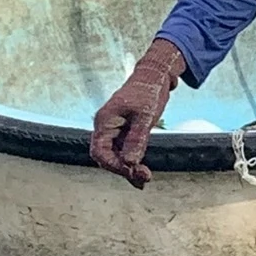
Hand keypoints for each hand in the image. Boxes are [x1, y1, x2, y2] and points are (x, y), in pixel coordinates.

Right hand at [90, 38, 185, 187]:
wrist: (155, 75)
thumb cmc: (148, 91)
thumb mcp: (145, 115)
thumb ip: (137, 139)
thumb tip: (130, 163)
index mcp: (104, 121)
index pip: (99, 151)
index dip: (114, 165)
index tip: (132, 173)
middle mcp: (105, 127)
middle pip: (105, 156)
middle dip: (122, 169)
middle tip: (144, 179)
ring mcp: (114, 130)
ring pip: (115, 156)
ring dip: (128, 168)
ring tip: (145, 179)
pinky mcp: (124, 131)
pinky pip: (124, 151)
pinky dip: (132, 162)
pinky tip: (141, 173)